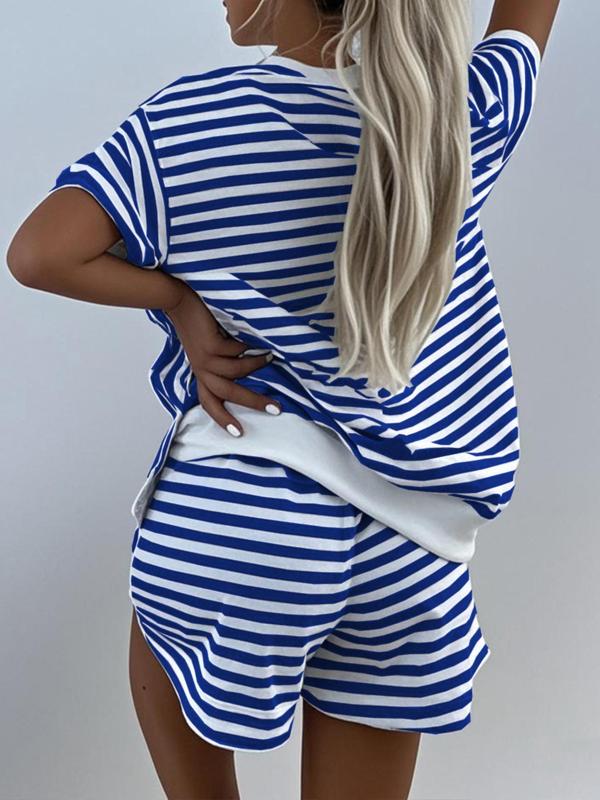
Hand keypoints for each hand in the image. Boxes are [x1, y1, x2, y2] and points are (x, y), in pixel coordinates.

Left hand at [163, 282, 279, 436]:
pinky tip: (259, 342)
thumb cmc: (198, 320)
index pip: (209, 402)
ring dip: (256, 366)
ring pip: (236, 373)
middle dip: (253, 403)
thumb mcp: (208, 347)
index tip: (239, 433)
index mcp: (200, 372)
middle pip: (227, 394)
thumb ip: (222, 361)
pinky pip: (237, 354)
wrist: (177, 298)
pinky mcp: (210, 346)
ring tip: (270, 357)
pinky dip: (250, 349)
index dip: (222, 419)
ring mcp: (204, 358)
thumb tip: (250, 372)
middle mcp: (201, 369)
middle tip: (276, 409)